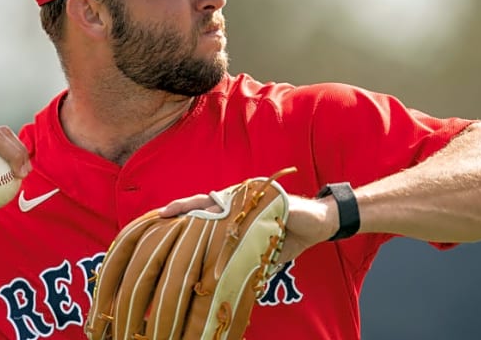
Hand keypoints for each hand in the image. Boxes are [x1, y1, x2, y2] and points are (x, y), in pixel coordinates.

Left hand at [159, 190, 337, 262]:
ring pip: (219, 200)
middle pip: (205, 202)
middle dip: (183, 207)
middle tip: (162, 214)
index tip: (162, 218)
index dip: (185, 213)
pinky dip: (230, 211)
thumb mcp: (259, 249)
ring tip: (178, 212)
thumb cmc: (287, 235)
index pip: (205, 211)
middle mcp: (240, 200)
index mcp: (236, 211)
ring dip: (198, 206)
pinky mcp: (266, 197)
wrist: (319, 223)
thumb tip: (225, 283)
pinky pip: (244, 204)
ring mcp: (252, 196)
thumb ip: (241, 258)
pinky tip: (215, 215)